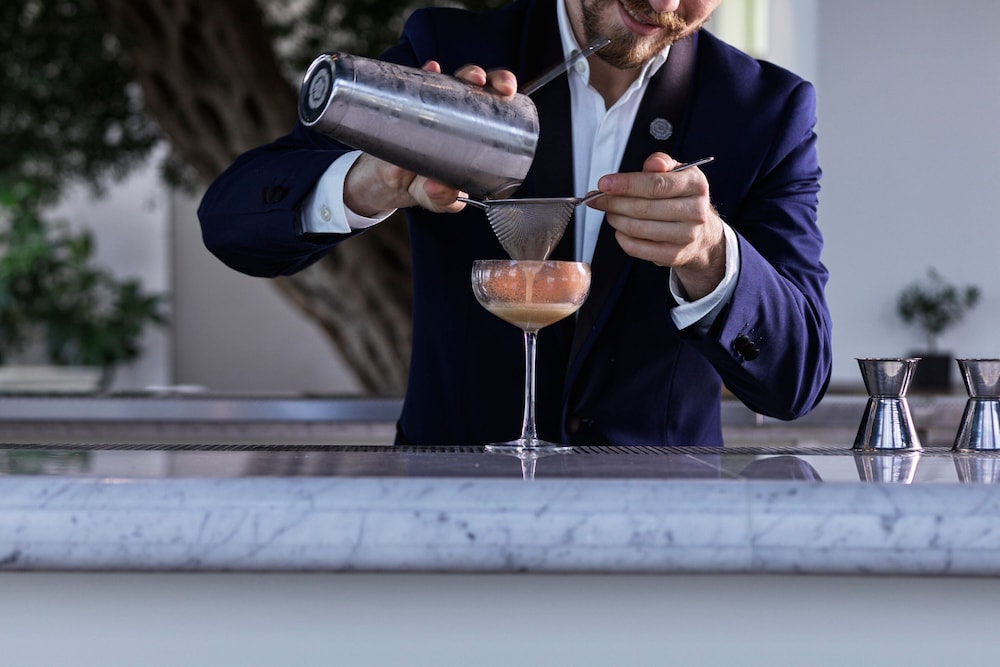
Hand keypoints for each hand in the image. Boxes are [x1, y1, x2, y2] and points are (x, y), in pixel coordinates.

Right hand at [344, 61, 517, 215]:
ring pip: (455, 82)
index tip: (506, 93)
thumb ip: (442, 198)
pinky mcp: (412, 106)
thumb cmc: (426, 187)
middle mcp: (462, 114)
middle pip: (482, 88)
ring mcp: (437, 107)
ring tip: (461, 76)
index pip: (499, 106)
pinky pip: (420, 84)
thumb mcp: (437, 198)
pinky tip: (431, 69)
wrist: (390, 182)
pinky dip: (426, 73)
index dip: (504, 92)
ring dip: (462, 73)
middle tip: (480, 82)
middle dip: (488, 77)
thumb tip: (437, 187)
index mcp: (479, 133)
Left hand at [589, 152, 726, 299]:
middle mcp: (695, 211)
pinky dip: (621, 238)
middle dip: (614, 202)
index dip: (626, 184)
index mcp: (696, 185)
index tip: (604, 184)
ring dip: (616, 219)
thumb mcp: (677, 174)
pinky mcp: (673, 255)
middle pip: (644, 207)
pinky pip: (637, 248)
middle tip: (598, 198)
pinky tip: (620, 229)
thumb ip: (661, 163)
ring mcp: (686, 236)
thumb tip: (653, 163)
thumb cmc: (682, 199)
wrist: (701, 233)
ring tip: (610, 212)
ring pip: (638, 228)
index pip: (656, 185)